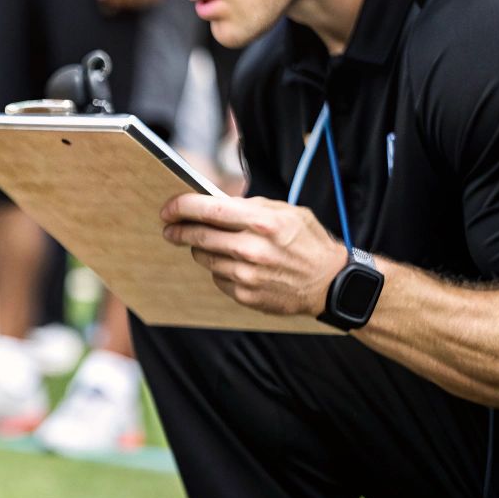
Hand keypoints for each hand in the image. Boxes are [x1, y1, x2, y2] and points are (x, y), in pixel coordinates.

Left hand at [160, 194, 348, 315]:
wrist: (330, 283)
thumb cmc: (308, 242)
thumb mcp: (288, 212)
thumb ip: (252, 206)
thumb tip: (216, 202)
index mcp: (263, 222)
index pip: (209, 210)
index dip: (182, 207)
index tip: (168, 209)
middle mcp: (251, 249)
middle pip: (198, 237)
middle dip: (178, 230)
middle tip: (170, 228)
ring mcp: (247, 275)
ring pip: (204, 258)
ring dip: (201, 249)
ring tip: (213, 244)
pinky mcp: (245, 295)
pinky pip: (217, 277)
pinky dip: (220, 268)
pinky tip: (235, 264)